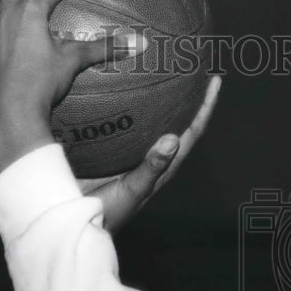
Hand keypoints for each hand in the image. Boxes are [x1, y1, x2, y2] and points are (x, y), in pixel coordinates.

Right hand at [77, 74, 221, 232]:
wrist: (74, 224)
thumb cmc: (108, 214)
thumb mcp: (132, 190)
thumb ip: (151, 168)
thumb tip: (174, 139)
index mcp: (163, 165)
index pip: (192, 131)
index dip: (206, 107)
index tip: (216, 81)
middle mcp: (151, 156)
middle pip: (177, 120)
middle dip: (186, 94)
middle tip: (190, 66)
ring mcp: (131, 153)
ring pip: (151, 120)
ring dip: (158, 96)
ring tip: (158, 69)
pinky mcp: (110, 152)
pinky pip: (123, 123)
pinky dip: (125, 104)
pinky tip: (113, 87)